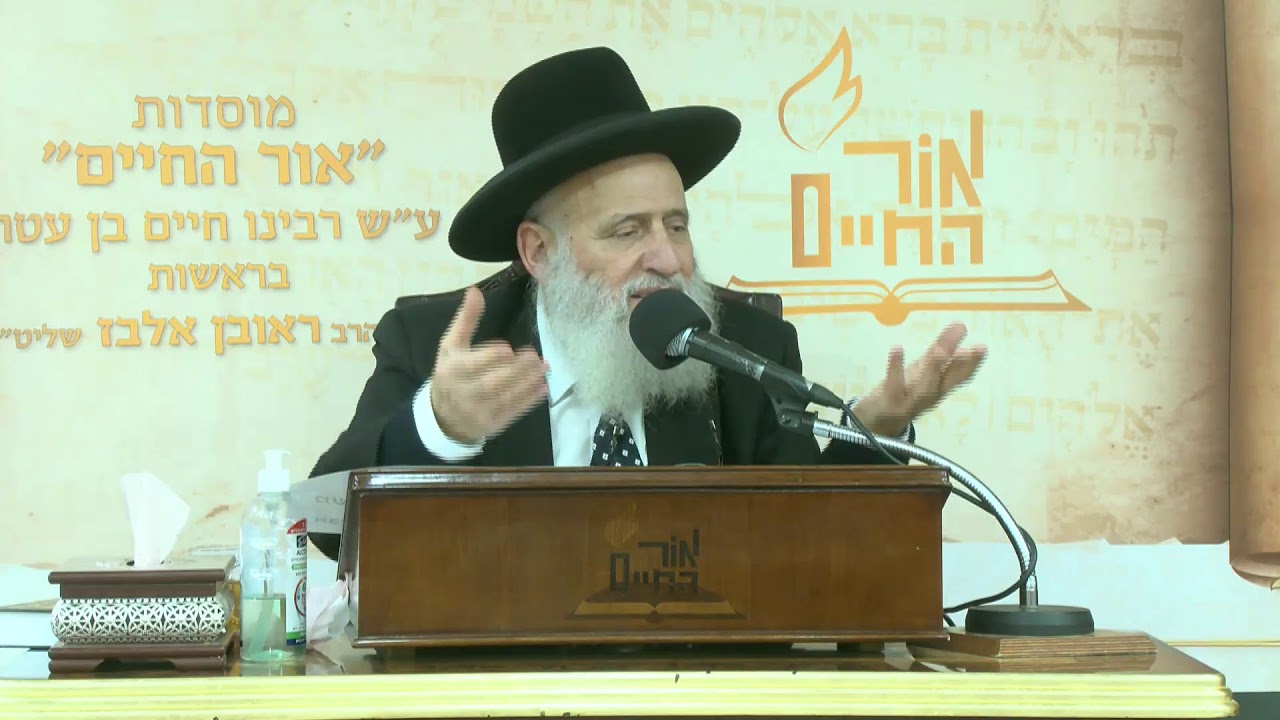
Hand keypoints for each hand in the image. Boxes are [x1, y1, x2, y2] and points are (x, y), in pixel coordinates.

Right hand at [429, 286, 548, 443]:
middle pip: (491, 383)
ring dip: (527, 384)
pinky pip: (512, 413)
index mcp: (452, 370)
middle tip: (535, 357)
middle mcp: (464, 392)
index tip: (508, 348)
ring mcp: (478, 411)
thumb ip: (465, 319)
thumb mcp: (451, 345)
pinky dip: (528, 401)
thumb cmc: (450, 373)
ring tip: (544, 368)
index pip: (472, 365)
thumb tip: (475, 291)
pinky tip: (542, 388)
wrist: (443, 416)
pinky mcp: (491, 424)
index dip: (491, 357)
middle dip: (515, 371)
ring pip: (505, 398)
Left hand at [854, 322, 986, 435]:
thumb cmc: (905, 392)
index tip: (982, 348)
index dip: (972, 363)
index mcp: (939, 387)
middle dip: (958, 366)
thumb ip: (942, 350)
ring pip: (924, 387)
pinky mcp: (888, 400)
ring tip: (938, 350)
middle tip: (969, 350)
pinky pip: (893, 383)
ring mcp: (909, 400)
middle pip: (945, 381)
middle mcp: (928, 396)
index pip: (960, 376)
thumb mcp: (924, 371)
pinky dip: (896, 367)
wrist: (877, 422)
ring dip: (933, 369)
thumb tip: (960, 325)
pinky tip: (897, 348)